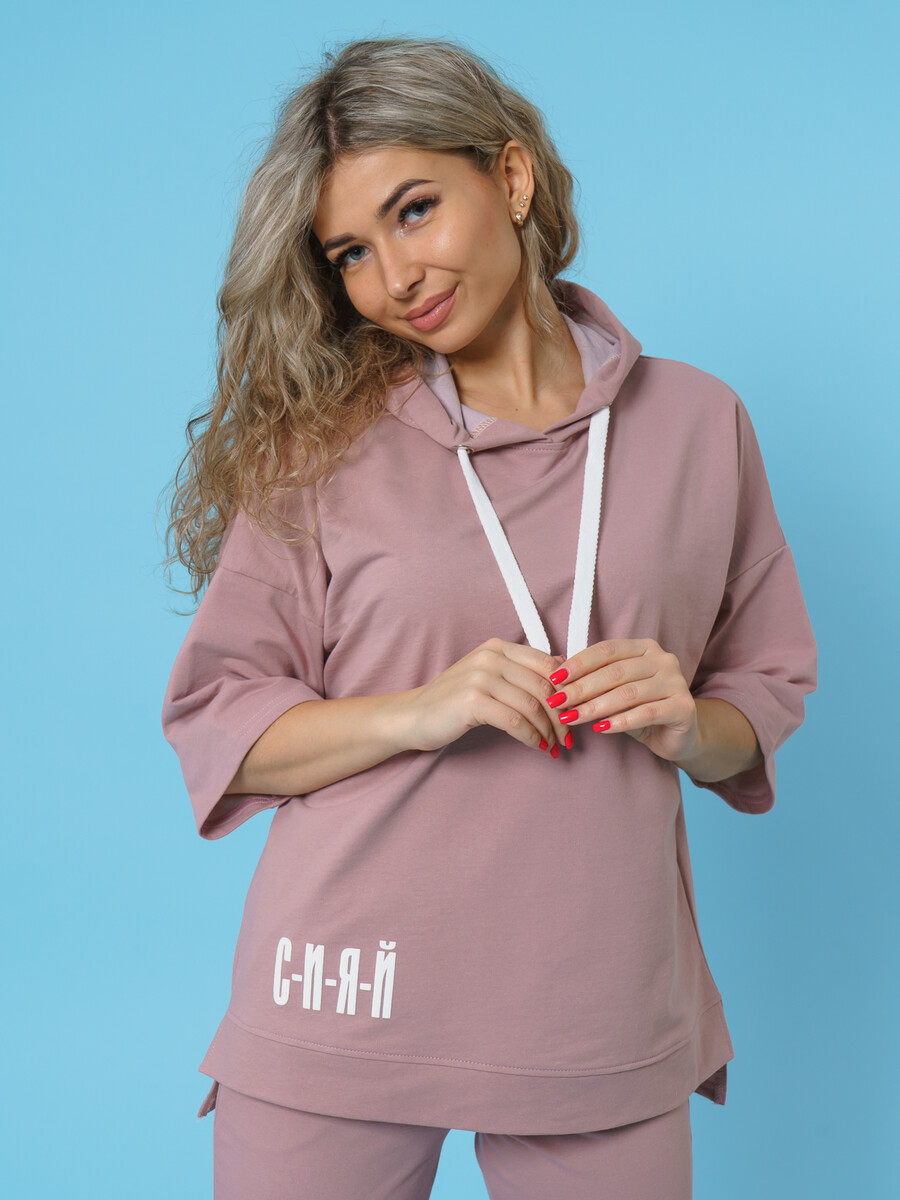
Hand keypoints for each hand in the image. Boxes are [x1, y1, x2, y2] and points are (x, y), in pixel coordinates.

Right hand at [406, 638, 567, 755]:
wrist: (413, 716)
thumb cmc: (453, 701)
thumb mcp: (488, 677)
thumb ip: (520, 672)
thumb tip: (563, 672)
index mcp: (498, 647)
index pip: (547, 664)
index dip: (566, 690)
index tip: (573, 713)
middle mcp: (491, 657)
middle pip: (544, 687)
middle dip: (561, 716)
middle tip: (569, 737)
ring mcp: (481, 677)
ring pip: (532, 705)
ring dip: (548, 731)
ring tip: (555, 746)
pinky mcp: (473, 701)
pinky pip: (515, 721)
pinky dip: (532, 737)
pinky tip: (538, 747)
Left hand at [545, 638, 699, 763]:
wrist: (678, 736)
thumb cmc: (641, 709)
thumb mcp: (615, 691)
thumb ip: (593, 680)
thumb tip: (555, 671)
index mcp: (644, 647)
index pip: (607, 650)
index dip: (579, 663)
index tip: (555, 679)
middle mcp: (663, 659)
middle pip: (614, 672)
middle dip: (581, 688)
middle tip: (558, 702)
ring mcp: (676, 682)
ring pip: (628, 693)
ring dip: (595, 707)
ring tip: (572, 718)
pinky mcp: (683, 707)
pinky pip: (646, 713)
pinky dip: (620, 721)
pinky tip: (600, 729)